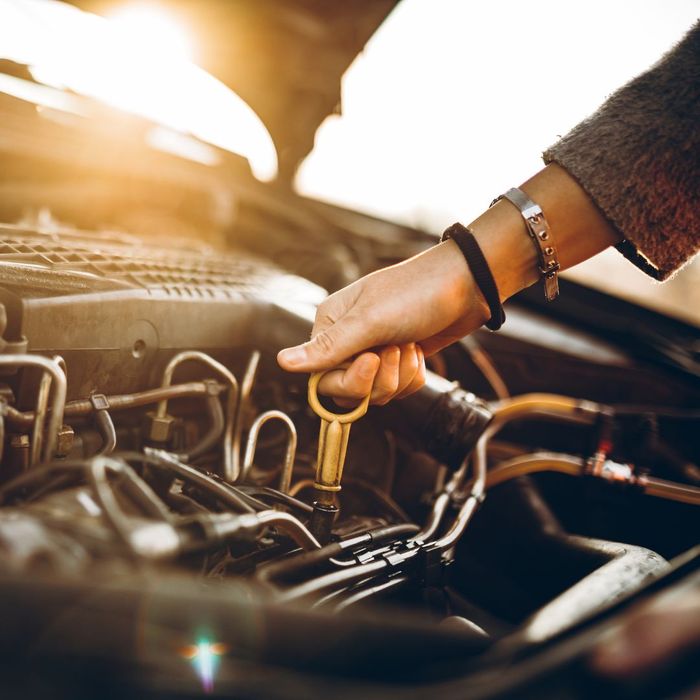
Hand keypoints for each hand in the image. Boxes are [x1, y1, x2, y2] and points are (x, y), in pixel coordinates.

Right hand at [277, 240, 489, 404]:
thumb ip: (328, 348)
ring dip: (398, 376)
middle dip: (377, 380)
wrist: (465, 286)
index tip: (372, 362)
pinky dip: (411, 376)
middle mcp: (348, 340)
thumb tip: (282, 362)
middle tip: (395, 350)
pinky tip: (419, 350)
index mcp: (331, 325)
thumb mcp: (369, 321)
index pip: (321, 377)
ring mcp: (374, 351)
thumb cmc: (416, 293)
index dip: (349, 381)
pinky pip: (397, 388)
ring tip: (409, 345)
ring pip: (375, 393)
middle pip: (348, 391)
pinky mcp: (398, 360)